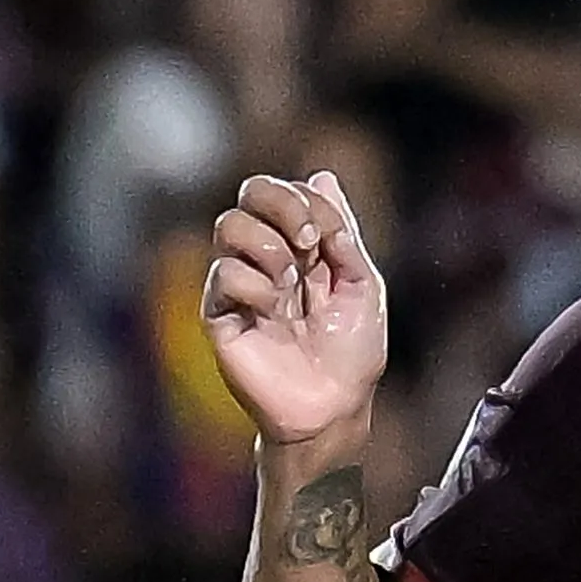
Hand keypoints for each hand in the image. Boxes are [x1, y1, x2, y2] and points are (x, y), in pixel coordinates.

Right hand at [203, 171, 386, 444]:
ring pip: (228, 225)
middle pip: (249, 193)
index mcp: (300, 246)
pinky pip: (223, 274)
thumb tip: (322, 176)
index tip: (327, 237)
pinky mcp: (219, 315)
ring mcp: (239, 284)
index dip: (304, 201)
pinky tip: (273, 313)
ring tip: (291, 286)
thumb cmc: (353, 352)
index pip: (284, 191)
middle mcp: (265, 257)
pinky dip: (256, 287)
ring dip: (270, 247)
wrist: (335, 405)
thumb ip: (341, 232)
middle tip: (307, 242)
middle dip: (281, 204)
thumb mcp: (361, 283)